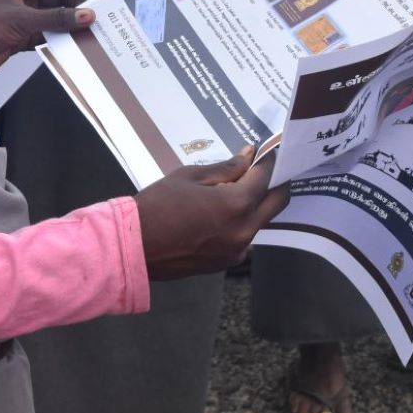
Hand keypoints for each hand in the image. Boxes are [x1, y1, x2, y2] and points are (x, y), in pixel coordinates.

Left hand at [0, 0, 114, 79]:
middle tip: (102, 14)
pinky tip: (74, 44)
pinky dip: (59, 39)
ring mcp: (20, 17)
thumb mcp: (21, 20)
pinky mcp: (19, 36)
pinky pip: (46, 35)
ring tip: (93, 31)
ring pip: (54, 18)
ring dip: (70, 25)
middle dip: (79, 7)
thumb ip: (56, 18)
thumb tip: (86, 16)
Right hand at [135, 147, 289, 280]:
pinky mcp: (227, 262)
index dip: (267, 160)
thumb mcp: (191, 176)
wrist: (136, 246)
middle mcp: (245, 230)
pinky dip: (241, 223)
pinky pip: (245, 238)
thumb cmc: (159, 205)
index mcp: (237, 204)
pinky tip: (221, 215)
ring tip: (237, 189)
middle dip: (276, 182)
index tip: (265, 151)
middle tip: (266, 169)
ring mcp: (238, 249)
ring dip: (257, 204)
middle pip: (277, 202)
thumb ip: (226, 168)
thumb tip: (248, 156)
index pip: (265, 177)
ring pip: (261, 221)